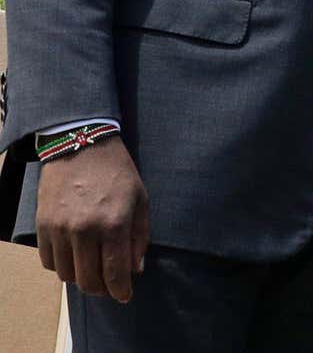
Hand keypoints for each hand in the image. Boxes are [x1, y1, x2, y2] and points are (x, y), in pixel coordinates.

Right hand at [36, 135, 149, 302]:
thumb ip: (139, 237)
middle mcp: (84, 231)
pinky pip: (49, 261)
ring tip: (92, 270)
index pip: (115, 272)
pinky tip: (74, 257)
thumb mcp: (140, 200)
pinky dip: (62, 266)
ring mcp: (59, 229)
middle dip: (102, 288)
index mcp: (113, 224)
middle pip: (88, 280)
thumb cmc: (117, 173)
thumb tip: (135, 269)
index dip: (121, 291)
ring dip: (81, 278)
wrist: (81, 146)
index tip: (125, 296)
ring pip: (67, 274)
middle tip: (109, 285)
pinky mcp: (42, 226)